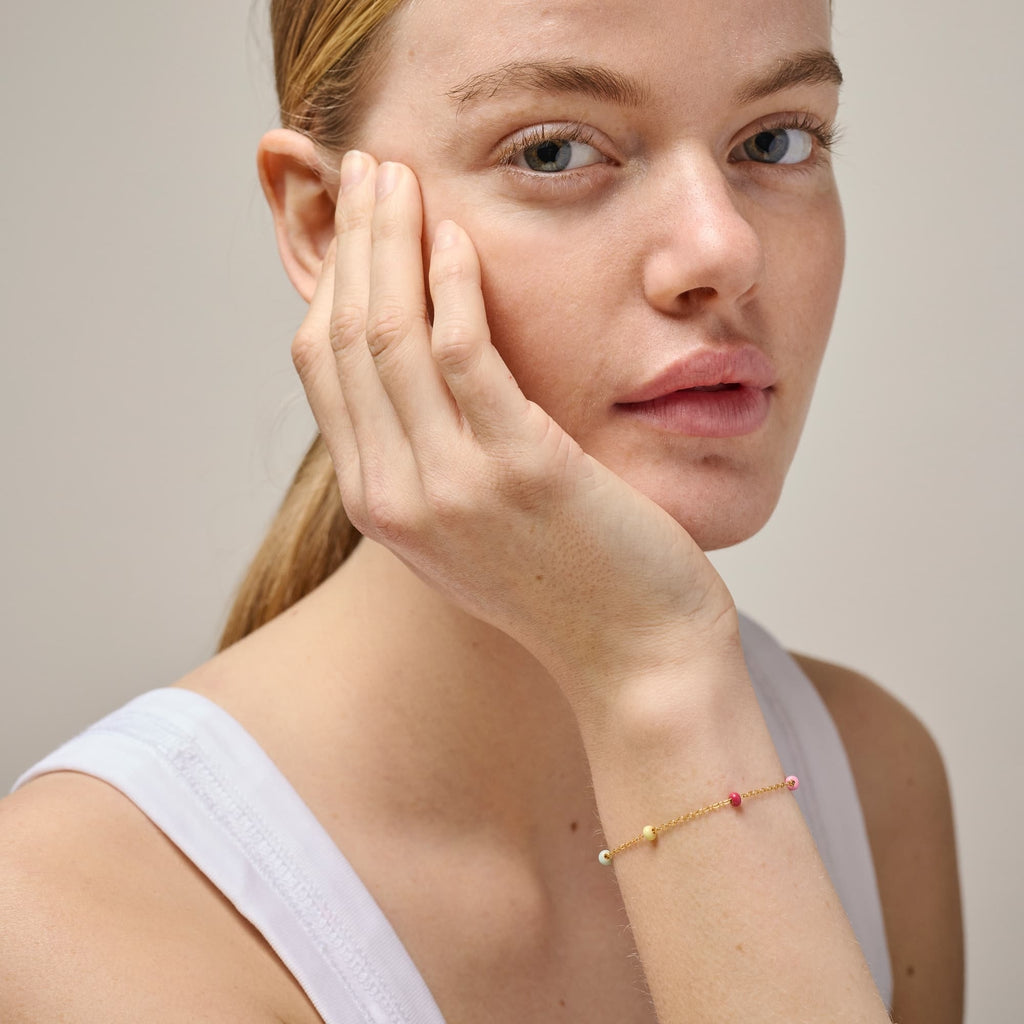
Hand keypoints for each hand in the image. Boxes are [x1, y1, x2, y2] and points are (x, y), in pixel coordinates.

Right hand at [292, 151, 739, 702]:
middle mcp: (396, 496)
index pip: (324, 368)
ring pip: (390, 334)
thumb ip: (433, 452)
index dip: (332, 281)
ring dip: (392, 242)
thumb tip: (422, 366)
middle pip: (345, 338)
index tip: (356, 220)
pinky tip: (462, 238)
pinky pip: (463, 354)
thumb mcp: (475, 522)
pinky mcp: (517, 469)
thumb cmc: (569, 582)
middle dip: (352, 242)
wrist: (635, 655)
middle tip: (369, 169)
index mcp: (380, 504)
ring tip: (404, 178)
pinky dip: (455, 286)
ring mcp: (450, 486)